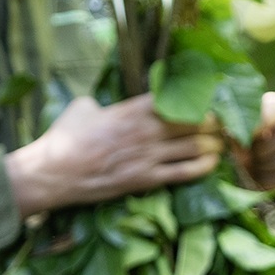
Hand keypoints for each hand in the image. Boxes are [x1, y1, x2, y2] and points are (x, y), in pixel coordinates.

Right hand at [5, 95, 222, 216]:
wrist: (54, 172)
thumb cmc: (65, 137)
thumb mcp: (83, 107)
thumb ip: (102, 103)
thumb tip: (104, 105)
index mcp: (132, 109)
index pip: (176, 96)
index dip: (197, 95)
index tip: (208, 94)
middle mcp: (146, 130)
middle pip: (194, 121)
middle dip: (212, 121)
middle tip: (220, 122)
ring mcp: (148, 156)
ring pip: (194, 147)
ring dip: (213, 144)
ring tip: (221, 142)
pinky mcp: (145, 179)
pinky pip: (184, 173)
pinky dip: (203, 167)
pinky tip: (212, 163)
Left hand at [237, 91, 274, 191]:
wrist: (242, 164)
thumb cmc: (233, 140)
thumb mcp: (228, 131)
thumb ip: (233, 129)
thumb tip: (241, 141)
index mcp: (274, 105)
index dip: (263, 123)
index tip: (247, 137)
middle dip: (264, 149)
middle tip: (247, 155)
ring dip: (265, 166)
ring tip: (250, 166)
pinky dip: (271, 179)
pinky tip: (259, 176)